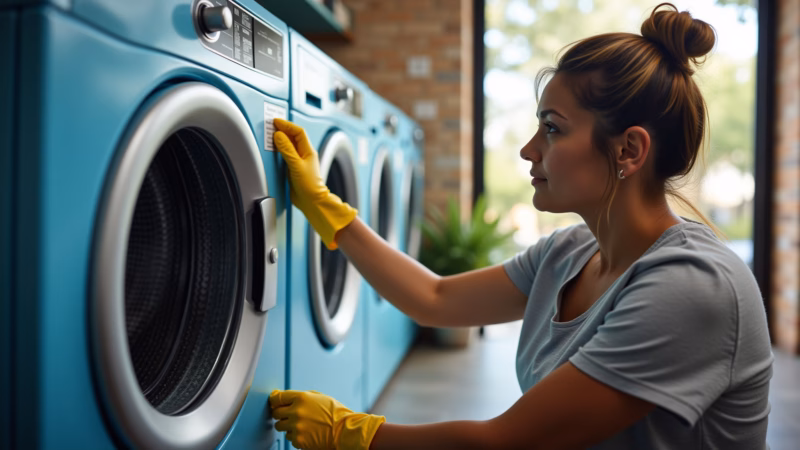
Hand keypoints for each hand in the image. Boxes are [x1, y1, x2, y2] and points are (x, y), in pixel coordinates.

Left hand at [269, 389, 384, 449]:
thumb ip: (300, 397)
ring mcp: (296, 427)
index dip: (274, 400)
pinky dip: (295, 436)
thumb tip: (283, 398)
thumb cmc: (334, 413)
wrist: (344, 430)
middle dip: (280, 414)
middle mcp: (296, 412)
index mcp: (301, 398)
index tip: (275, 402)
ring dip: (287, 426)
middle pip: (275, 413)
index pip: (277, 398)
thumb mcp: (318, 397)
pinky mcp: (298, 440)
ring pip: (279, 426)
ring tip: (300, 425)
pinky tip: (307, 433)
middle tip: (289, 415)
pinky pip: (289, 437)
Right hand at [273, 118, 357, 249]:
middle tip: (271, 126)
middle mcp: (304, 154)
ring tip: (271, 135)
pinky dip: (279, 150)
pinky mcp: (294, 168)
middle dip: (283, 129)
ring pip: (289, 145)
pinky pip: (286, 154)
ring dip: (281, 139)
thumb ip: (287, 150)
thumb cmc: (309, 186)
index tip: (276, 122)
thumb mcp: (296, 165)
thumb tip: (279, 136)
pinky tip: (274, 150)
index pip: (298, 132)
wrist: (312, 201)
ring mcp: (299, 161)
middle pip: (294, 137)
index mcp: (308, 151)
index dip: (287, 125)